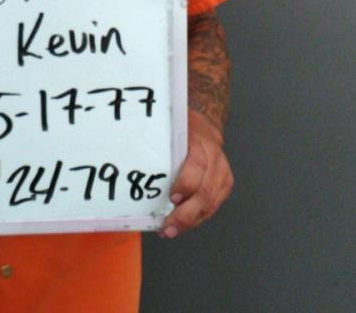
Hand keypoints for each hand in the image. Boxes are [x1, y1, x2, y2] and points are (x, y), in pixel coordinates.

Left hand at [158, 108, 233, 238]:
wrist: (204, 127)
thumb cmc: (181, 127)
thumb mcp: (169, 124)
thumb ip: (156, 136)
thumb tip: (129, 150)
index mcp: (200, 140)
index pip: (197, 165)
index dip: (186, 183)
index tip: (172, 198)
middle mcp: (215, 157)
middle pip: (205, 191)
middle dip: (186, 214)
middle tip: (168, 228)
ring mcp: (223, 171)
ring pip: (210, 203)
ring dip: (191, 221)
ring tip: (171, 230)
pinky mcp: (225, 183)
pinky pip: (213, 205)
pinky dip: (198, 218)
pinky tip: (183, 225)